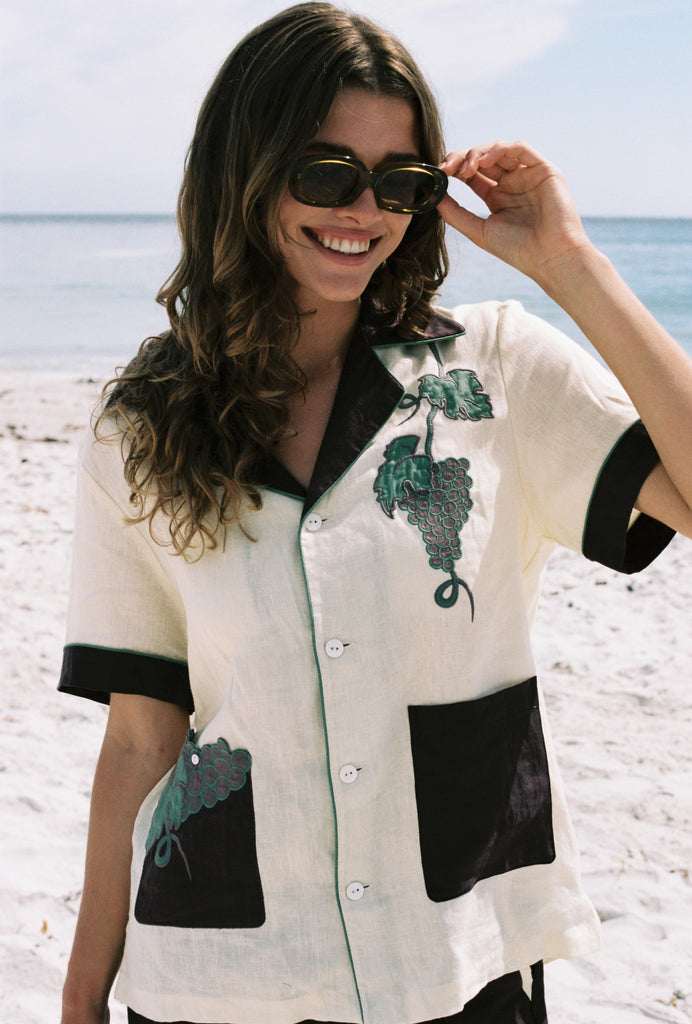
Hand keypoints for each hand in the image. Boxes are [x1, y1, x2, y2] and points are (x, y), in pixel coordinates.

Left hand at [437, 140, 592, 282]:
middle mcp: (511, 182)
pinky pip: (520, 148)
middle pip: (481, 159)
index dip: (453, 170)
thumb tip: (433, 196)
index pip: (471, 174)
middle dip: (461, 159)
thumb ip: (456, 213)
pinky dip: (500, 149)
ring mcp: (527, 174)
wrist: (550, 257)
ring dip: (478, 153)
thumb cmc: (517, 249)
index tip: (437, 175)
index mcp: (496, 196)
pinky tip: (485, 161)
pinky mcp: (543, 169)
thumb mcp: (479, 231)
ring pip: (498, 150)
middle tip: (446, 169)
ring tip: (466, 168)